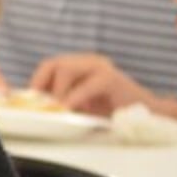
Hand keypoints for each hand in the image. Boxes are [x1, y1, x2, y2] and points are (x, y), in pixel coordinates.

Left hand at [30, 53, 159, 118]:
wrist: (146, 115)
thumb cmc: (111, 111)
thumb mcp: (79, 105)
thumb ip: (61, 100)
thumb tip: (35, 106)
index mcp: (80, 65)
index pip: (49, 66)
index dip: (37, 82)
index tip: (31, 101)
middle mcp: (89, 61)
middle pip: (54, 63)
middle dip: (43, 85)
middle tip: (42, 105)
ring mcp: (100, 67)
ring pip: (66, 69)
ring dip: (58, 92)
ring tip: (59, 109)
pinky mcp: (111, 78)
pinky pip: (86, 85)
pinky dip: (74, 99)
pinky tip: (70, 109)